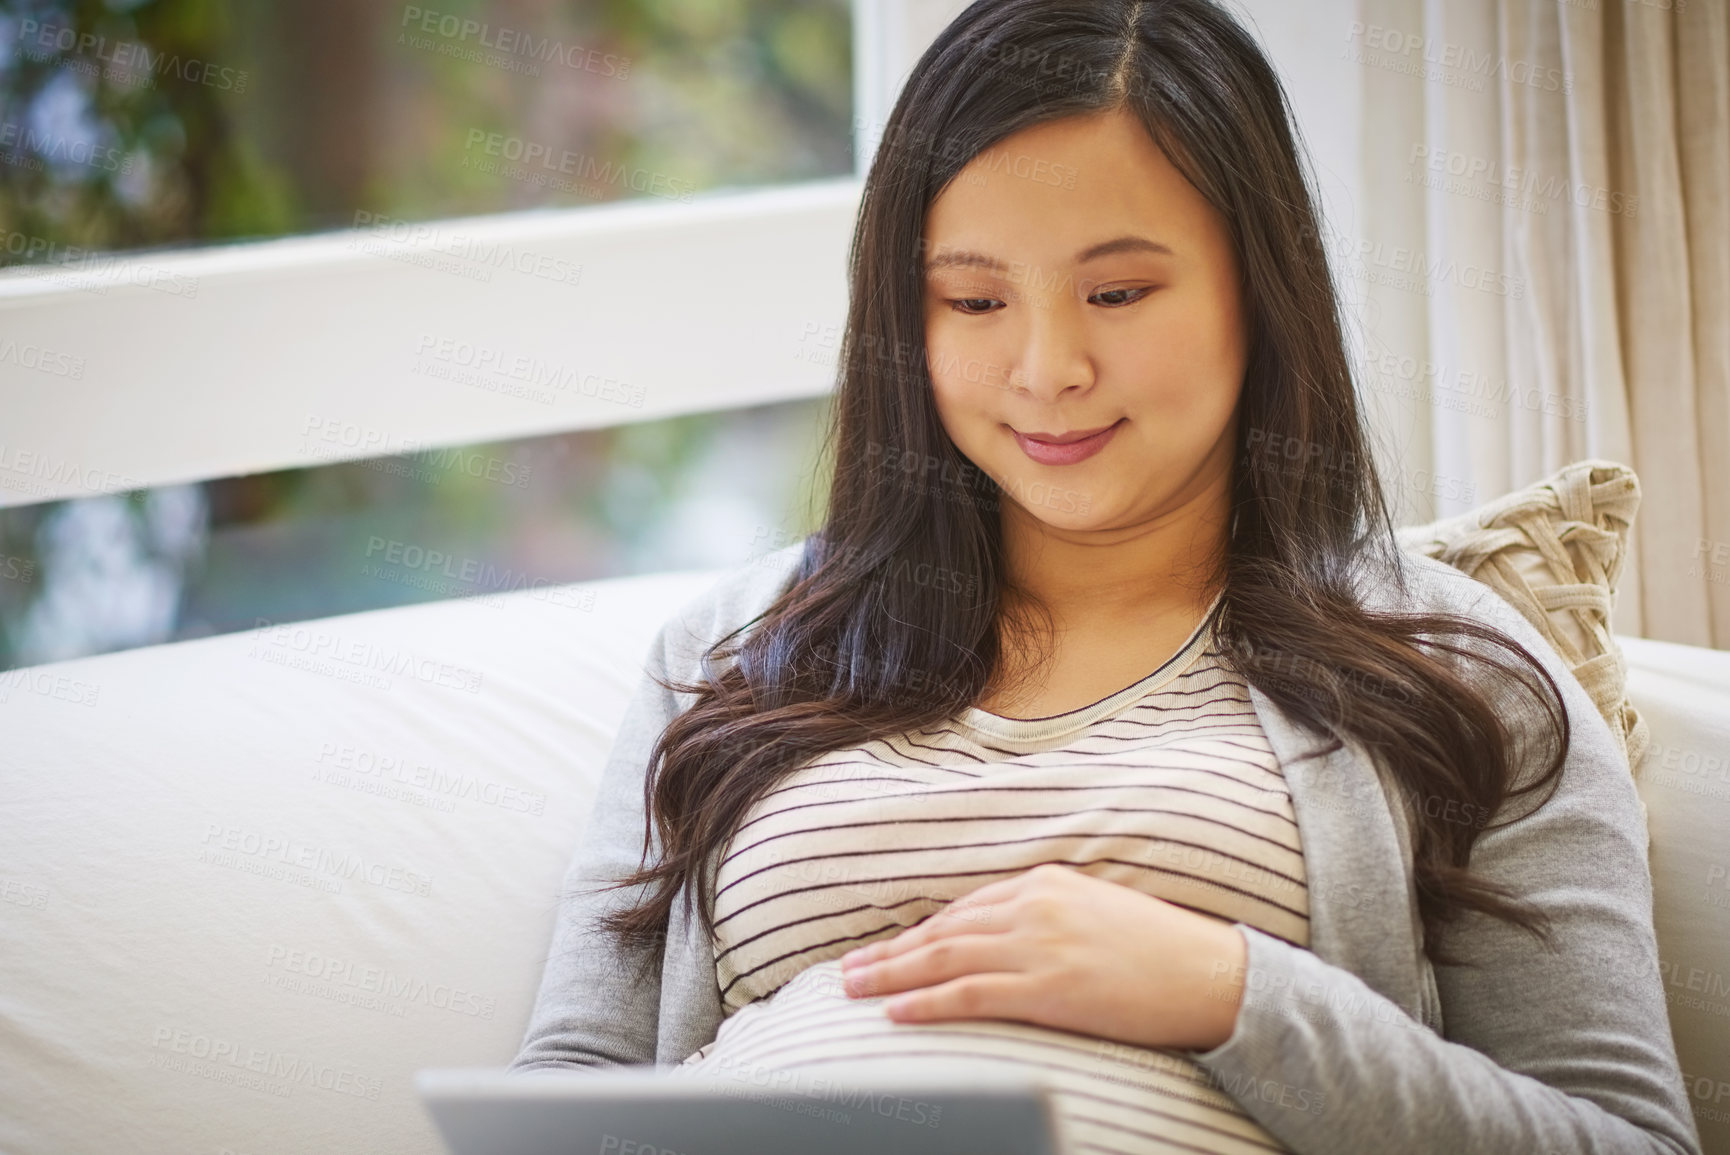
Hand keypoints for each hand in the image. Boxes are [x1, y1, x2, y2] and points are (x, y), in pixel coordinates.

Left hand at [838, 863, 1247, 1051]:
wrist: (1210, 974)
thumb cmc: (1161, 948)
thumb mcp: (1096, 910)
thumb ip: (1048, 915)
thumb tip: (1005, 936)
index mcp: (1045, 881)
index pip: (965, 909)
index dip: (920, 932)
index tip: (888, 947)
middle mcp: (1033, 906)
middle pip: (943, 931)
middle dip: (890, 951)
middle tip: (848, 969)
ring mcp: (1038, 946)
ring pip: (945, 960)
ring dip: (892, 974)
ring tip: (854, 988)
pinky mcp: (1047, 988)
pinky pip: (972, 995)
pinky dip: (928, 1002)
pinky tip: (897, 1010)